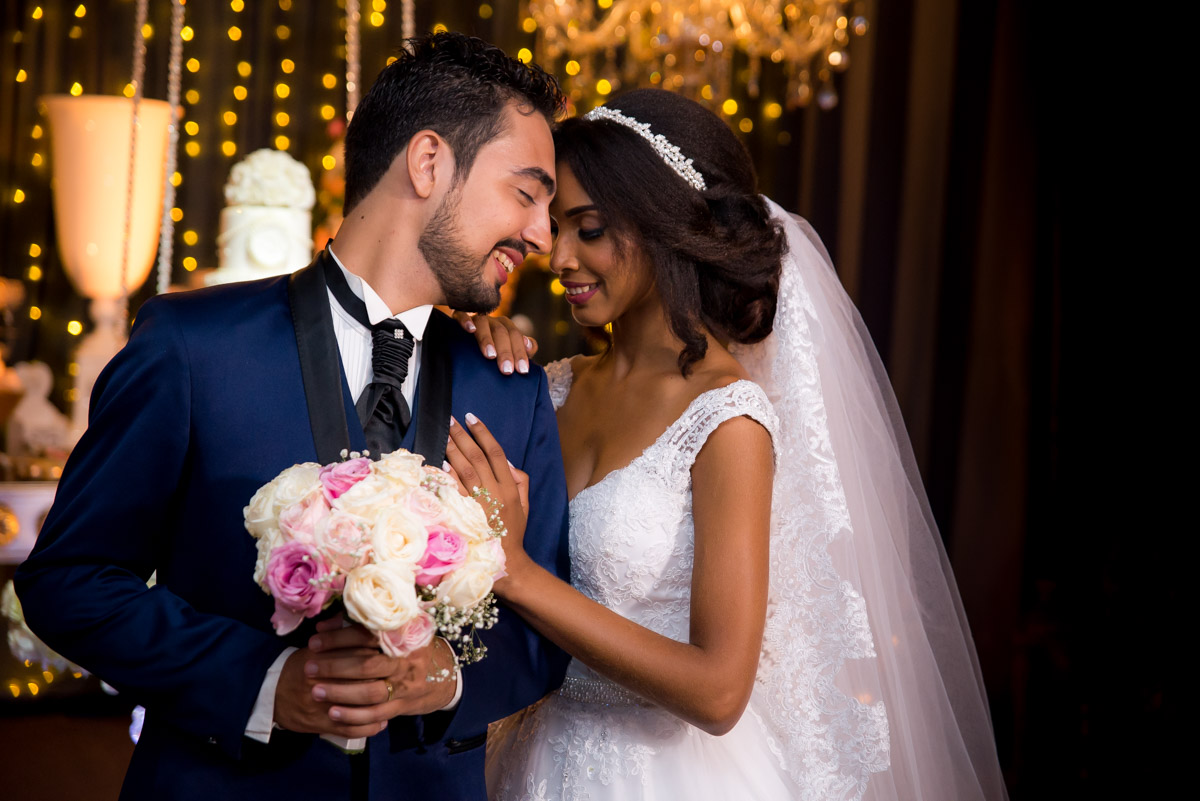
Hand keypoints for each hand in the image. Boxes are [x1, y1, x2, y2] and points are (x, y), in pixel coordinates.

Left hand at [274, 622, 456, 735]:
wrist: (442, 675)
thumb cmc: (408, 648)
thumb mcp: (394, 631)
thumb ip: (362, 626)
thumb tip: (326, 624)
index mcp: (402, 637)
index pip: (367, 634)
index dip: (338, 637)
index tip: (314, 640)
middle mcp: (405, 661)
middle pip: (367, 665)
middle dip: (334, 667)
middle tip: (309, 668)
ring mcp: (405, 685)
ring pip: (370, 692)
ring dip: (340, 693)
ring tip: (315, 691)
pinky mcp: (403, 705)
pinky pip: (376, 714)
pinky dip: (353, 716)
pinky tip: (333, 713)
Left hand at [445, 413, 530, 593]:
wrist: (506, 563)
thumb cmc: (512, 532)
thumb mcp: (525, 505)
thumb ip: (521, 481)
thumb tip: (508, 462)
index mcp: (510, 488)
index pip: (496, 453)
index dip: (483, 433)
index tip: (471, 418)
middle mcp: (496, 493)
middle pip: (477, 457)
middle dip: (462, 436)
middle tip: (450, 419)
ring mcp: (480, 505)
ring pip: (465, 471)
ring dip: (452, 450)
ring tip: (443, 434)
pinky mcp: (466, 516)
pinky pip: (455, 492)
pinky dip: (447, 476)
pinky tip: (439, 463)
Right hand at [452, 311, 536, 375]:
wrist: (467, 347)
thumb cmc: (495, 352)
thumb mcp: (511, 351)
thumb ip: (525, 349)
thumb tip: (529, 345)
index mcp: (506, 326)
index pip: (516, 336)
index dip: (520, 353)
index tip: (522, 370)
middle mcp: (492, 321)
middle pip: (501, 331)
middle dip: (505, 351)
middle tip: (507, 370)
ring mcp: (476, 318)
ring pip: (483, 323)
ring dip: (487, 339)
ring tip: (490, 356)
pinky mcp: (459, 316)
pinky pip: (461, 314)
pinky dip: (466, 320)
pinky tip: (470, 330)